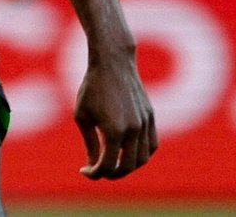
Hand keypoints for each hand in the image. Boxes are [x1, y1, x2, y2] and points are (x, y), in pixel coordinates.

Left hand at [74, 50, 156, 178]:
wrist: (113, 62)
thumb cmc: (92, 87)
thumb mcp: (83, 116)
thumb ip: (90, 143)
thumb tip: (93, 165)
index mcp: (114, 131)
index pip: (107, 165)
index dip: (95, 173)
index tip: (84, 171)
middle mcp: (133, 130)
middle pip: (127, 166)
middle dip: (112, 173)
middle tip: (99, 172)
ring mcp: (145, 124)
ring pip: (143, 158)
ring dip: (128, 167)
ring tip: (113, 164)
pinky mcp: (151, 117)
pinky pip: (152, 145)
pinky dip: (142, 155)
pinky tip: (129, 153)